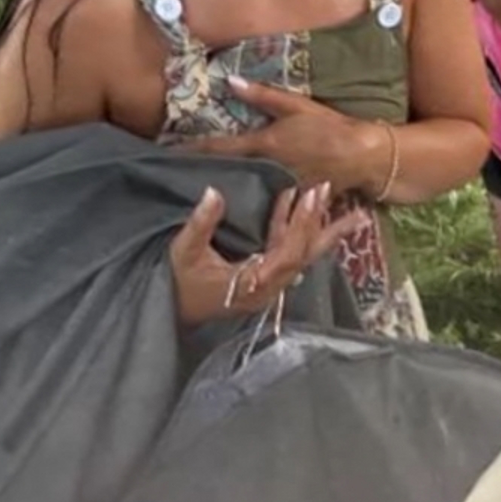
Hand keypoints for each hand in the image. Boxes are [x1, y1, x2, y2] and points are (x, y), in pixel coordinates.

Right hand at [170, 183, 366, 327]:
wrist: (171, 311)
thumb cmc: (177, 283)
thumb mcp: (184, 251)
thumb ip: (201, 223)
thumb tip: (213, 191)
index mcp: (255, 283)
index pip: (289, 254)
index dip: (301, 224)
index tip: (311, 196)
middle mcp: (269, 287)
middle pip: (304, 254)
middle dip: (320, 222)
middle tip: (329, 190)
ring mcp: (268, 284)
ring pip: (299, 253)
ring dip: (311, 224)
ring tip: (325, 195)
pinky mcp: (263, 277)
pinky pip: (285, 251)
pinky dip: (290, 227)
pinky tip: (291, 204)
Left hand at [186, 75, 382, 195]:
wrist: (361, 156)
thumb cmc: (329, 126)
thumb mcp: (297, 105)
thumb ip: (262, 96)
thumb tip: (230, 81)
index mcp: (264, 144)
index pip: (219, 148)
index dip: (192, 150)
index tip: (168, 152)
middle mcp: (266, 169)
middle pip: (225, 174)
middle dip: (200, 175)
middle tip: (171, 176)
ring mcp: (276, 187)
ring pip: (241, 192)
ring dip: (220, 191)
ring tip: (193, 194)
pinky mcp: (289, 200)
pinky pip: (262, 203)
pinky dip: (246, 204)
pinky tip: (230, 209)